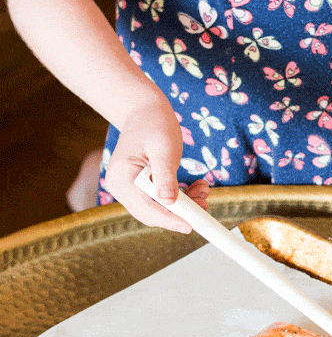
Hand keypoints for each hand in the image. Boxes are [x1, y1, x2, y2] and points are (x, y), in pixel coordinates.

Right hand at [103, 100, 209, 231]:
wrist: (145, 111)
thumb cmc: (153, 124)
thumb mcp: (163, 147)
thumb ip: (165, 175)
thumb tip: (168, 202)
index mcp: (121, 178)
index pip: (145, 208)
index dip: (169, 219)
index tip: (190, 225)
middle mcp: (121, 188)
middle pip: (151, 213)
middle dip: (180, 212)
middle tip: (205, 204)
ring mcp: (129, 189)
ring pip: (159, 208)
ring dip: (184, 204)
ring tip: (204, 190)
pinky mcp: (140, 188)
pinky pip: (161, 200)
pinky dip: (180, 197)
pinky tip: (196, 188)